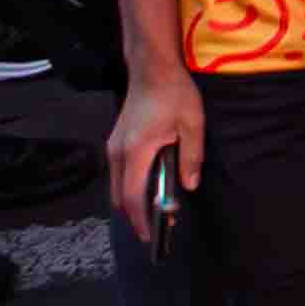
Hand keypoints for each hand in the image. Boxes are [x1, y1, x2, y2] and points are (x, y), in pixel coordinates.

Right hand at [108, 67, 197, 244]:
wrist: (152, 70)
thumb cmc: (175, 94)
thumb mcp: (192, 124)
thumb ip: (191, 156)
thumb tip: (189, 186)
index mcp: (136, 151)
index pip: (132, 195)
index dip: (140, 219)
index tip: (150, 235)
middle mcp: (117, 153)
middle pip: (119, 196)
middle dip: (135, 214)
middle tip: (159, 224)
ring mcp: (113, 147)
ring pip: (116, 186)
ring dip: (132, 200)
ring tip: (157, 206)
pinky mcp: (114, 142)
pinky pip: (118, 173)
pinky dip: (129, 185)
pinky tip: (150, 184)